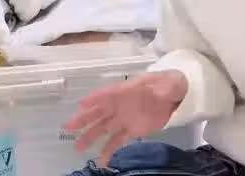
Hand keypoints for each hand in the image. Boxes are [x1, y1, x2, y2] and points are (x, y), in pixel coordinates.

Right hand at [64, 70, 187, 166]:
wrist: (176, 96)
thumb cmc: (168, 84)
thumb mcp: (168, 83)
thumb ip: (163, 89)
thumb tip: (160, 92)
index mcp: (126, 90)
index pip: (107, 93)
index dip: (95, 98)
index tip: (82, 104)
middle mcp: (120, 105)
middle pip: (98, 112)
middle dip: (84, 119)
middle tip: (68, 127)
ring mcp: (124, 118)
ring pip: (103, 128)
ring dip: (90, 137)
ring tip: (78, 147)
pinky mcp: (132, 130)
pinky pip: (118, 141)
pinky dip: (109, 150)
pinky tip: (102, 161)